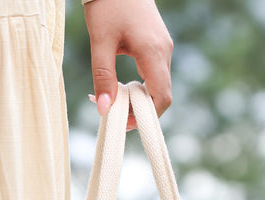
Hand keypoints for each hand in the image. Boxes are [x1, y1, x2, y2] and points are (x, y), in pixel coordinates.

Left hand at [84, 0, 172, 129]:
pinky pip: (155, 74)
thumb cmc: (107, 4)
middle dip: (141, 110)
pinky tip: (122, 85)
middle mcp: (164, 52)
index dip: (146, 117)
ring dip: (140, 99)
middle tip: (117, 114)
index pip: (161, 98)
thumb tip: (103, 110)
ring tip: (116, 98)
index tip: (125, 122)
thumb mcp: (100, 41)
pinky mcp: (158, 44)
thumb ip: (103, 77)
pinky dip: (141, 86)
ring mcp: (164, 47)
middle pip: (162, 95)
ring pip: (159, 86)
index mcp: (153, 52)